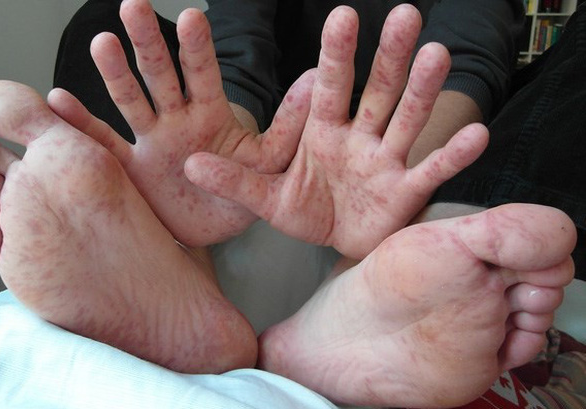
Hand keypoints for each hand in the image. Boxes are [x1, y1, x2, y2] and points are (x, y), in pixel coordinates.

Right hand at [48, 0, 313, 246]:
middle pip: (161, 76)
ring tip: (102, 42)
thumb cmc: (242, 192)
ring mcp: (149, 142)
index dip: (197, 48)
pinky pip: (103, 144)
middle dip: (149, 43)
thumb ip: (289, 125)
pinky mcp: (129, 169)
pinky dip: (81, 125)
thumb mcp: (269, 161)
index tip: (192, 16)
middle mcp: (176, 121)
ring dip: (115, 73)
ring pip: (130, 101)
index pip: (204, 74)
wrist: (213, 228)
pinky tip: (58, 102)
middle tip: (134, 6)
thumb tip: (317, 78)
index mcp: (210, 115)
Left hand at [185, 5, 488, 258]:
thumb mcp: (265, 197)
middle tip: (405, 14)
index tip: (342, 15)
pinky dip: (452, 156)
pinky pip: (431, 170)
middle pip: (377, 91)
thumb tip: (188, 164)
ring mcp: (387, 161)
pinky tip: (478, 134)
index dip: (336, 54)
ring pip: (407, 119)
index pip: (330, 86)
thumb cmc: (306, 211)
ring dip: (423, 90)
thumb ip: (233, 180)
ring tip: (439, 55)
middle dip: (389, 56)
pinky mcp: (407, 192)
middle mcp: (360, 136)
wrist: (338, 241)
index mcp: (323, 131)